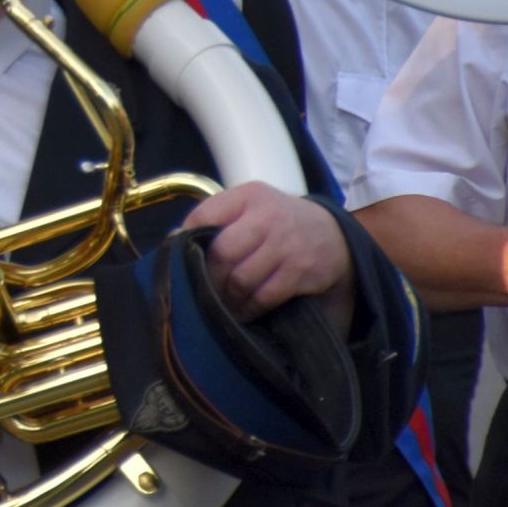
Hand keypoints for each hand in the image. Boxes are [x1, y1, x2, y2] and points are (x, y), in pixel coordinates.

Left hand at [185, 181, 352, 320]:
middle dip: (208, 276)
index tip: (183, 256)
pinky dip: (248, 307)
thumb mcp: (252, 205)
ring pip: (241, 278)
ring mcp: (285, 245)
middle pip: (222, 252)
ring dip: (227, 296)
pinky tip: (242, 310)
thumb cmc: (278, 220)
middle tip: (201, 288)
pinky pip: (264, 296)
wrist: (334, 233)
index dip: (188, 239)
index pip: (205, 215)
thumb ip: (219, 217)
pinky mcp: (300, 271)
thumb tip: (174, 238)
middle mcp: (267, 217)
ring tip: (220, 302)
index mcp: (248, 196)